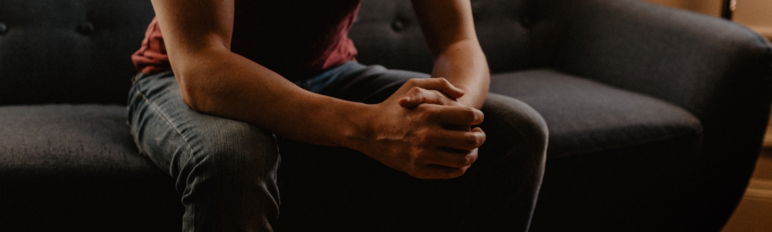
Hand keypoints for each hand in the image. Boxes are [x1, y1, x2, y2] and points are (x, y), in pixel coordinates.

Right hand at [352, 78, 485, 178]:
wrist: (368, 130)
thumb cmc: (394, 105)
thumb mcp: (413, 85)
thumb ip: (440, 84)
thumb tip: (462, 94)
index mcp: (429, 113)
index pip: (469, 117)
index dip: (478, 117)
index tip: (477, 119)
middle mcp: (427, 135)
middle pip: (470, 139)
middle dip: (480, 137)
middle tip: (479, 136)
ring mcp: (422, 155)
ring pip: (463, 159)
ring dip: (473, 154)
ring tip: (472, 150)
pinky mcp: (417, 170)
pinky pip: (450, 172)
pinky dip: (461, 168)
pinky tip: (459, 161)